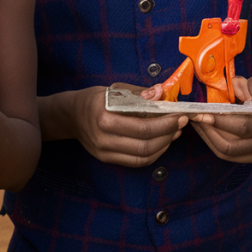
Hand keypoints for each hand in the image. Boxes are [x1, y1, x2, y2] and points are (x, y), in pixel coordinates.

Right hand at [71, 84, 187, 166]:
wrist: (71, 115)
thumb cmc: (94, 99)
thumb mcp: (114, 89)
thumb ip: (139, 92)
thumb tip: (161, 92)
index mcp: (103, 117)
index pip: (142, 127)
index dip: (165, 124)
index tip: (179, 115)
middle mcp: (103, 138)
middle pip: (145, 145)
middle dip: (168, 135)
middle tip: (180, 124)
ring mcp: (104, 151)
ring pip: (143, 157)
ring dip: (164, 146)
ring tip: (173, 133)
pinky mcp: (106, 159)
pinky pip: (136, 162)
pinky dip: (153, 154)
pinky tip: (161, 143)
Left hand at [188, 76, 251, 162]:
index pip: (242, 127)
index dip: (219, 121)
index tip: (200, 112)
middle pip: (230, 145)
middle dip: (207, 130)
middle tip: (191, 116)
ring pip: (225, 151)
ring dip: (206, 136)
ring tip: (195, 120)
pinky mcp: (249, 157)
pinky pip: (224, 154)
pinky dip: (210, 141)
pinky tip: (202, 128)